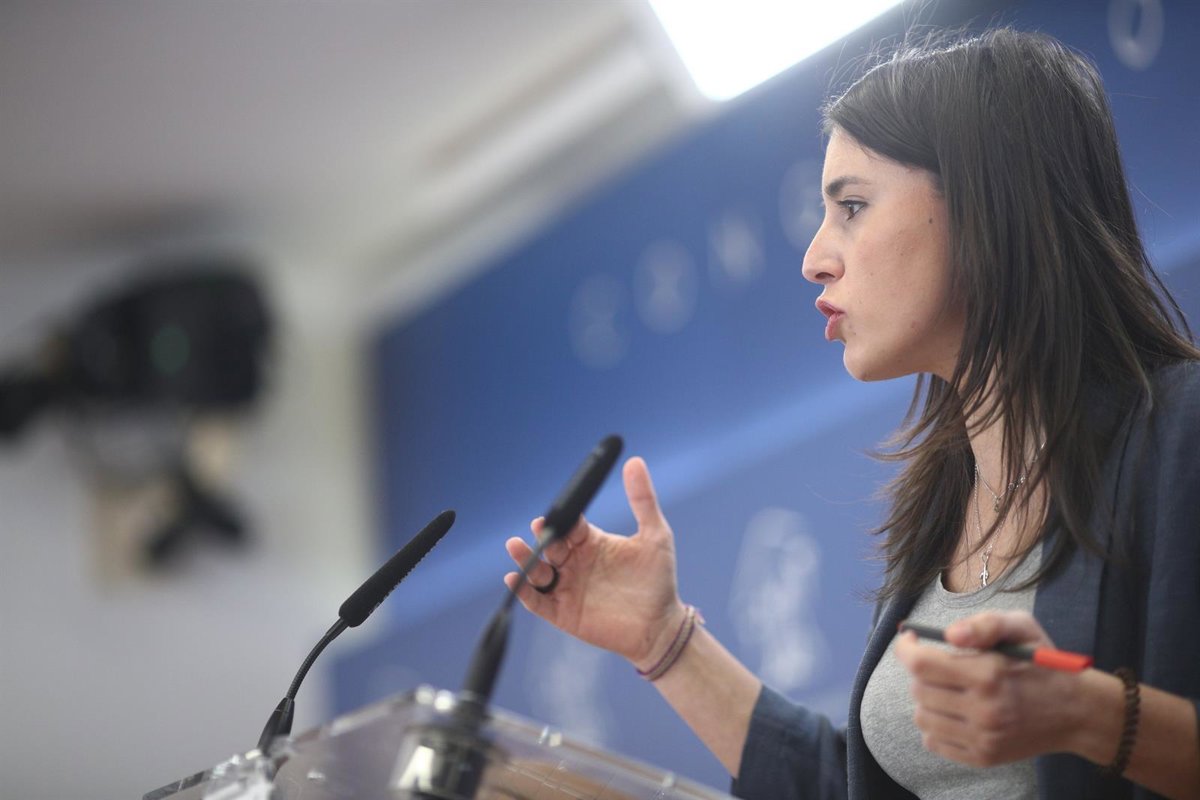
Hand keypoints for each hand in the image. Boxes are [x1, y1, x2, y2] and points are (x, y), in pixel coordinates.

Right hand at [504, 456, 686, 666]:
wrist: (661, 625)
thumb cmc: (658, 580)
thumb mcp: (655, 535)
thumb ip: (642, 500)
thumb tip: (635, 461)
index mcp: (590, 542)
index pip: (569, 526)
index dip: (561, 520)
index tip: (555, 515)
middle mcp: (574, 562)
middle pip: (549, 545)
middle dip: (540, 537)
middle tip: (539, 529)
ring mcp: (566, 588)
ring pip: (537, 571)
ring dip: (525, 559)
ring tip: (515, 546)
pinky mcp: (562, 613)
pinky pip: (537, 602)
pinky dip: (523, 592)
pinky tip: (514, 580)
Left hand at [894, 610, 1084, 766]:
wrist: (1076, 713)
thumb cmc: (1044, 665)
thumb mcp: (1022, 627)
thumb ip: (984, 624)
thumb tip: (949, 634)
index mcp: (989, 674)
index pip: (921, 664)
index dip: (905, 649)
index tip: (909, 640)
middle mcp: (984, 710)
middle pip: (918, 689)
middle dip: (921, 671)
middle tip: (939, 664)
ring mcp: (983, 738)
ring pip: (922, 717)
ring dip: (926, 698)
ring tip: (948, 689)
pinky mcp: (983, 757)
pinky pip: (933, 741)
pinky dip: (935, 724)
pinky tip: (953, 711)